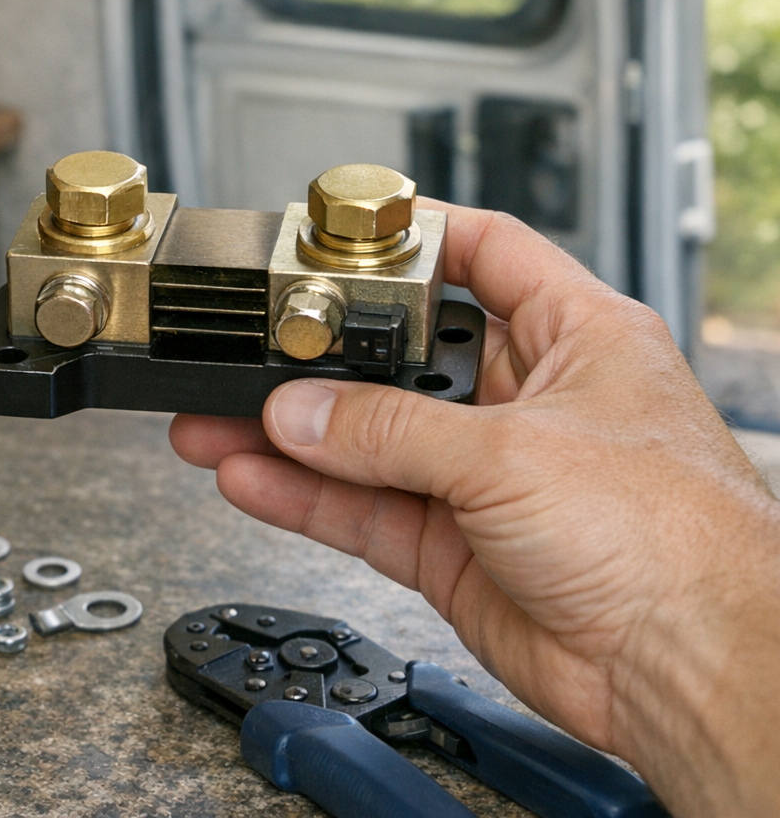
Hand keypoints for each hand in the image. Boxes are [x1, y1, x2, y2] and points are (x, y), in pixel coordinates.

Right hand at [171, 202, 779, 815]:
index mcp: (573, 338)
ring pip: (365, 441)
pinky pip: (358, 508)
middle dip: (322, 356)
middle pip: (402, 355)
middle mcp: (526, 401)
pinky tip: (249, 476)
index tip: (341, 236)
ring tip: (215, 420)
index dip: (413, 236)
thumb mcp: (515, 452)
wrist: (691, 671)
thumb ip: (391, 430)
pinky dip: (301, 494)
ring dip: (290, 433)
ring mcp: (485, 478)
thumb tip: (301, 411)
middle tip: (250, 347)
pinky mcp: (452, 546)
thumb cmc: (674, 542)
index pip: (485, 254)